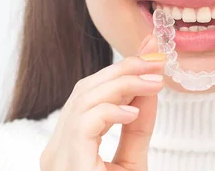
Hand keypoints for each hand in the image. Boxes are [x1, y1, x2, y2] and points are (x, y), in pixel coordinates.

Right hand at [40, 35, 164, 170]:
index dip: (118, 72)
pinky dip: (109, 111)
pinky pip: (83, 123)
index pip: (88, 96)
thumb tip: (149, 91)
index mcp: (68, 146)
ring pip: (83, 101)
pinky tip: (132, 112)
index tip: (149, 54)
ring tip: (155, 81)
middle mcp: (57, 148)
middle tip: (157, 59)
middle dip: (123, 69)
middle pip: (84, 91)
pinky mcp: (68, 163)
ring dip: (123, 84)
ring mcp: (58, 156)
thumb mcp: (131, 162)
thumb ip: (137, 130)